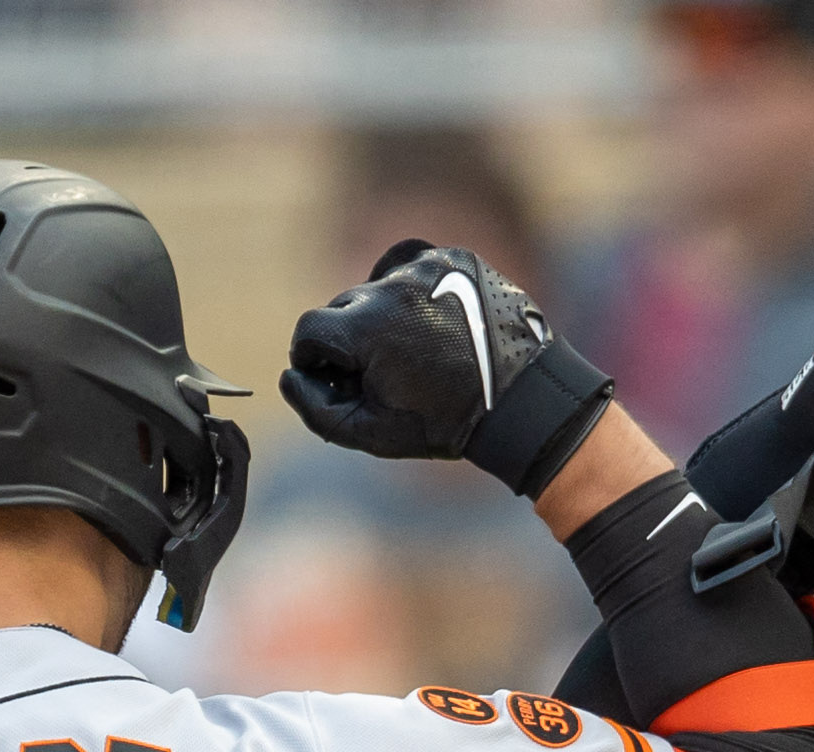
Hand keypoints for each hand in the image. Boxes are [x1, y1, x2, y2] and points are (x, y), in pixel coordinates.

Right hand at [280, 242, 609, 493]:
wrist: (522, 401)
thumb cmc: (444, 422)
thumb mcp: (371, 432)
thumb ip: (316, 407)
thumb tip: (291, 374)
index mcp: (366, 327)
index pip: (310, 330)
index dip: (316, 359)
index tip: (336, 377)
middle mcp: (391, 286)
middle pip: (344, 306)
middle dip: (353, 340)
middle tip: (383, 373)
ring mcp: (424, 265)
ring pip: (379, 287)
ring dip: (385, 317)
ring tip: (417, 351)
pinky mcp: (453, 257)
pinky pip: (416, 270)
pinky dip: (417, 296)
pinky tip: (435, 325)